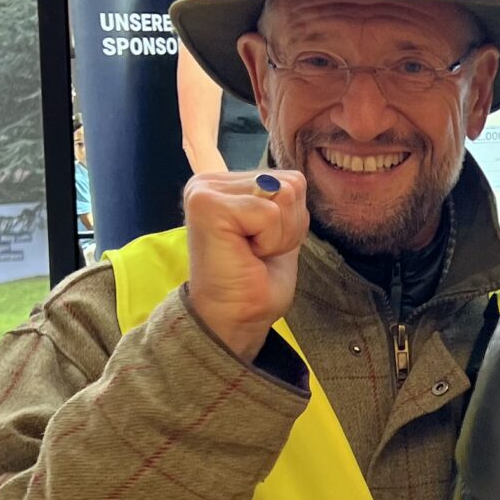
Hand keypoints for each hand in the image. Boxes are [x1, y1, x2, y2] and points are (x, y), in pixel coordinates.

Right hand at [183, 170, 308, 360]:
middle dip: (288, 226)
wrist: (234, 320)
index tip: (262, 247)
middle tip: (258, 252)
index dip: (292, 220)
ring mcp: (204, 191)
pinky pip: (269, 213)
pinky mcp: (207, 205)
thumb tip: (294, 180)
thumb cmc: (255, 283)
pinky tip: (247, 255)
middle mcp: (210, 182)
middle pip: (290, 184)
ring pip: (283, 194)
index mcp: (226, 185)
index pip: (290, 179)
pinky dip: (270, 241)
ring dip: (279, 234)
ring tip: (252, 253)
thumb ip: (283, 199)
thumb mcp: (279, 230)